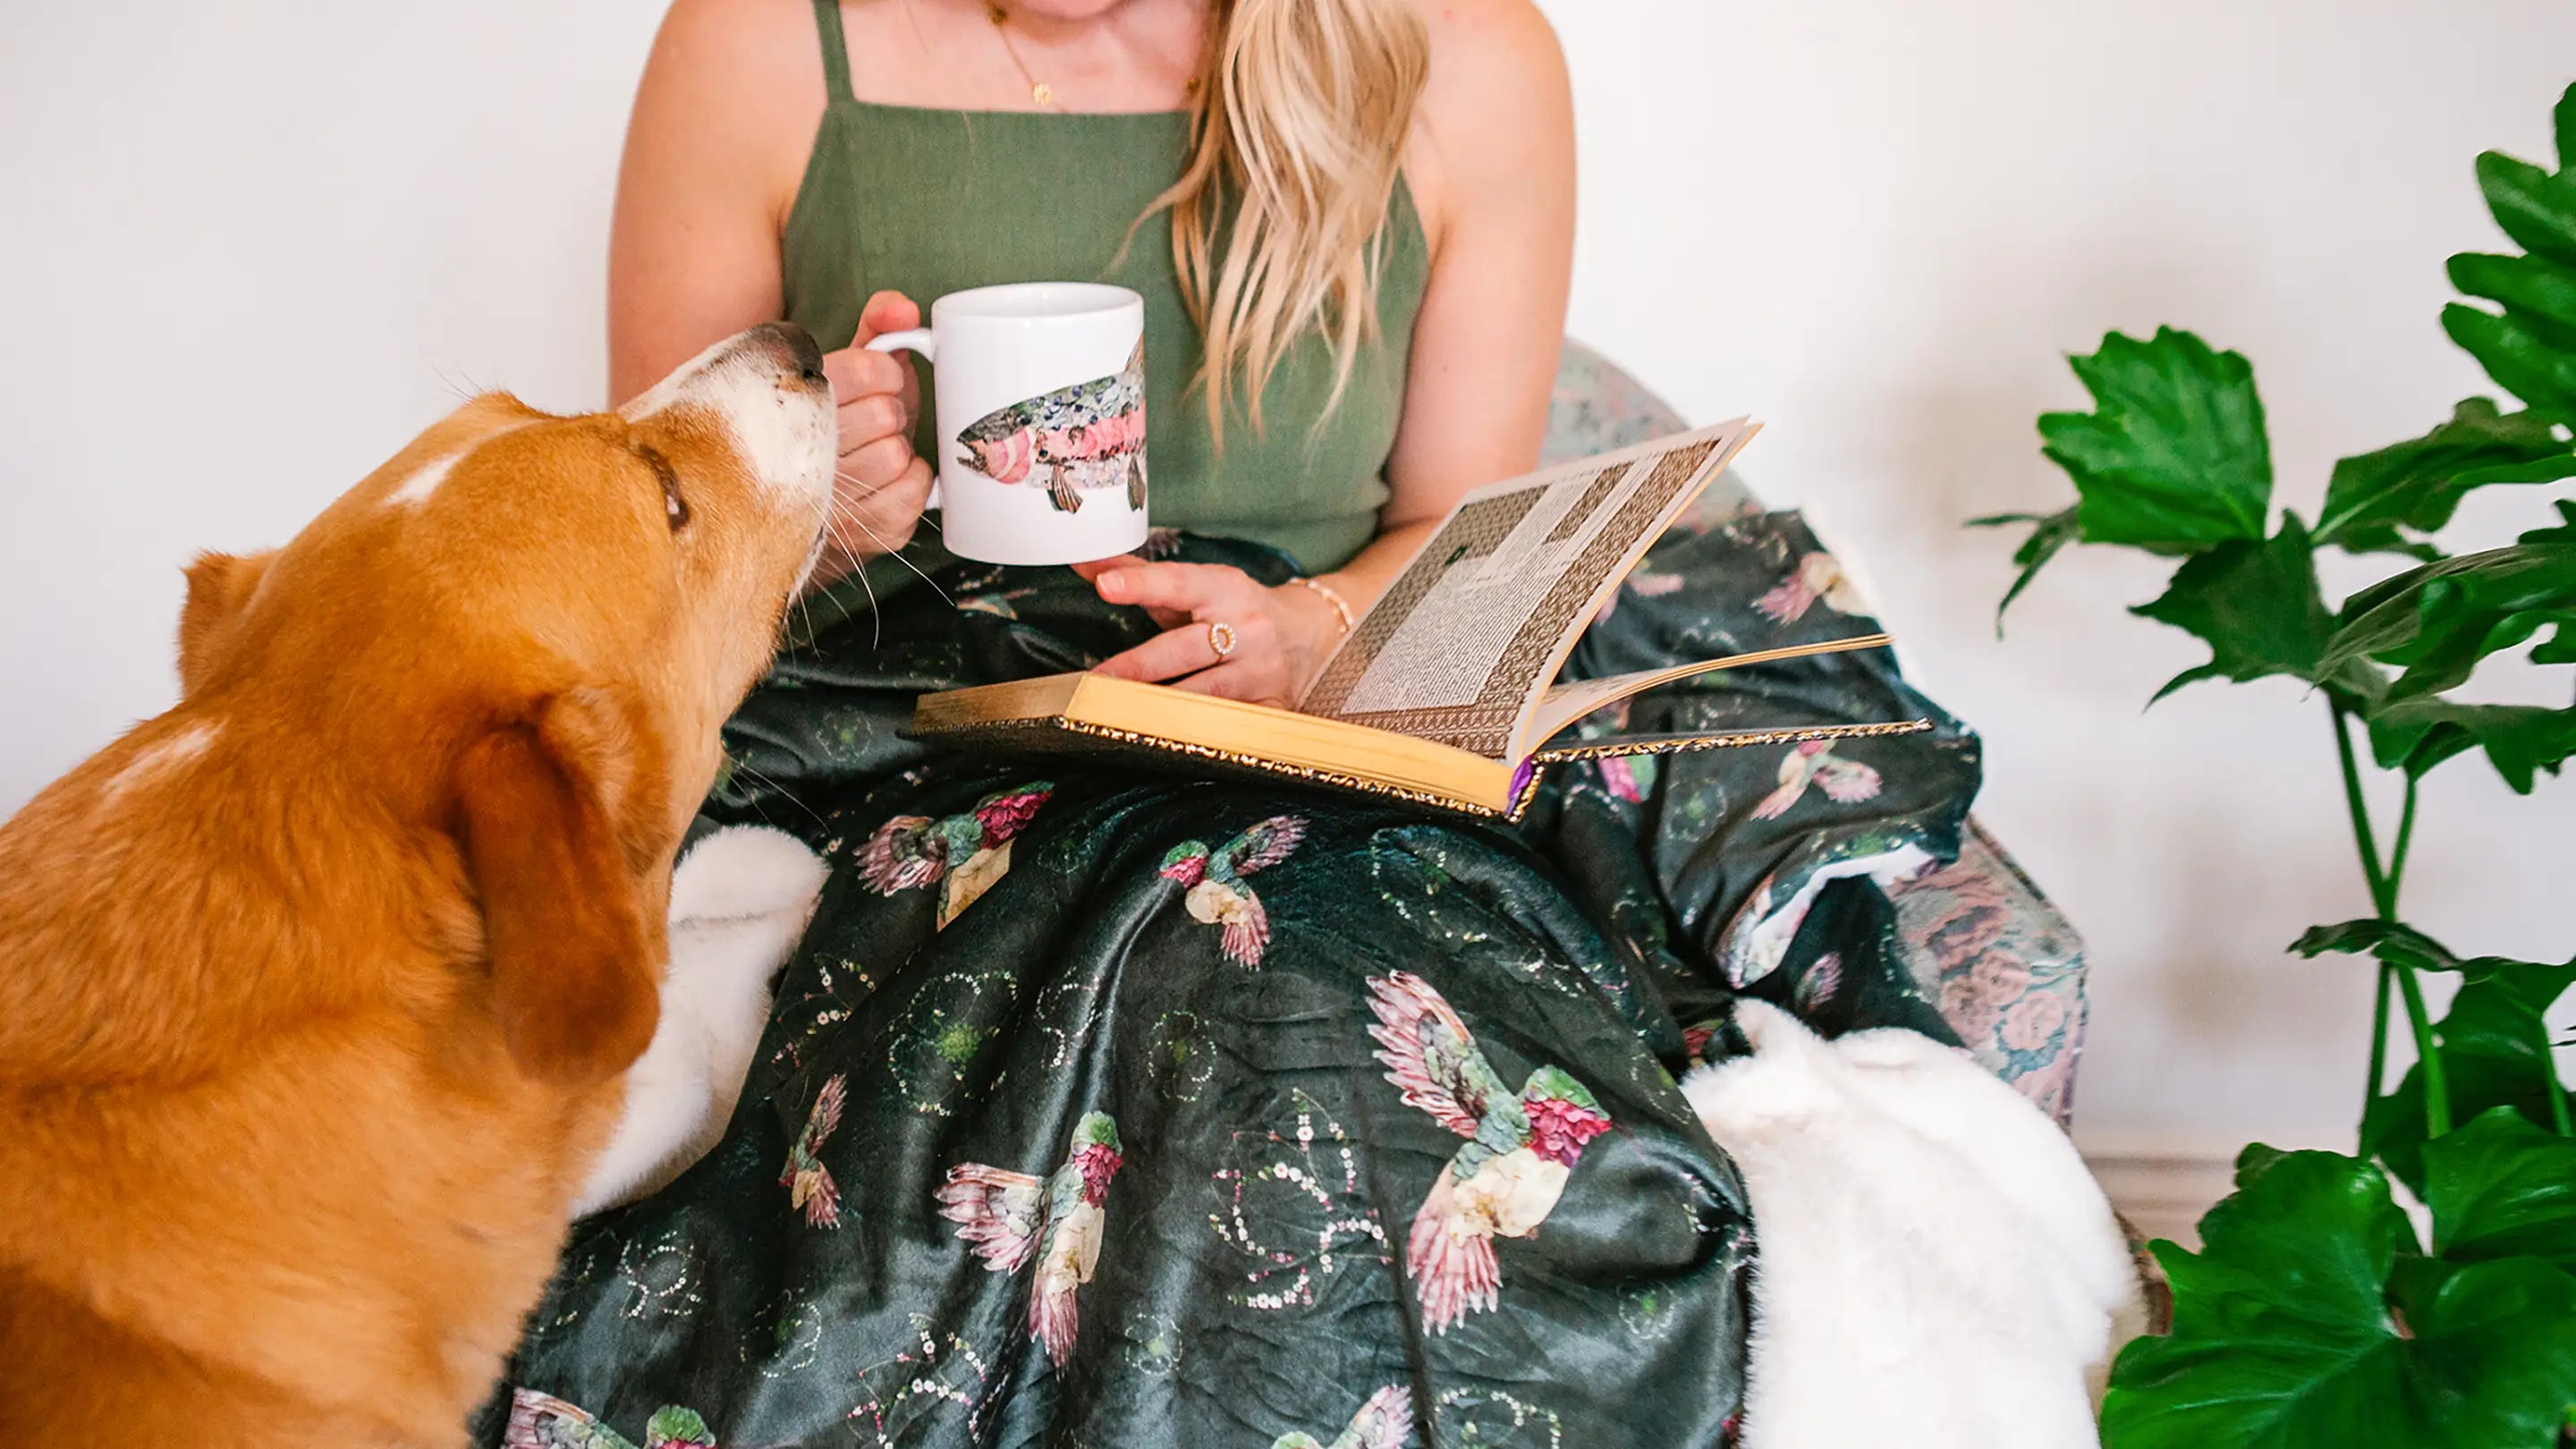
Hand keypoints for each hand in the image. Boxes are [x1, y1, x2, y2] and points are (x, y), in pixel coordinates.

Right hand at [814, 291, 934, 577]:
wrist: (796, 506)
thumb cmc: (832, 424)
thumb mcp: (844, 368)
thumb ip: (877, 327)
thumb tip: (906, 311)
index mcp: (791, 400)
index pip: (869, 372)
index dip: (886, 374)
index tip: (877, 382)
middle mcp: (799, 453)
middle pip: (885, 416)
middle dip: (889, 414)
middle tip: (870, 423)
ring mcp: (827, 500)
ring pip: (896, 456)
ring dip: (895, 451)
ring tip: (871, 453)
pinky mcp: (858, 534)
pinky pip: (912, 493)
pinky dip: (910, 483)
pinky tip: (884, 481)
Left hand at [1074, 557, 1347, 707]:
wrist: (1308, 635)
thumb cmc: (1233, 609)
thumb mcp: (1195, 586)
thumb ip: (1138, 575)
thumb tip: (1084, 562)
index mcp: (1224, 589)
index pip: (1179, 583)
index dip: (1142, 584)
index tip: (1105, 585)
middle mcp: (1247, 628)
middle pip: (1186, 648)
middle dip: (1139, 666)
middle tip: (1097, 681)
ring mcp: (1261, 671)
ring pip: (1206, 693)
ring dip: (1163, 705)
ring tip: (1121, 714)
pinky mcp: (1272, 707)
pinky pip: (1229, 725)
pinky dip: (1198, 732)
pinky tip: (1169, 739)